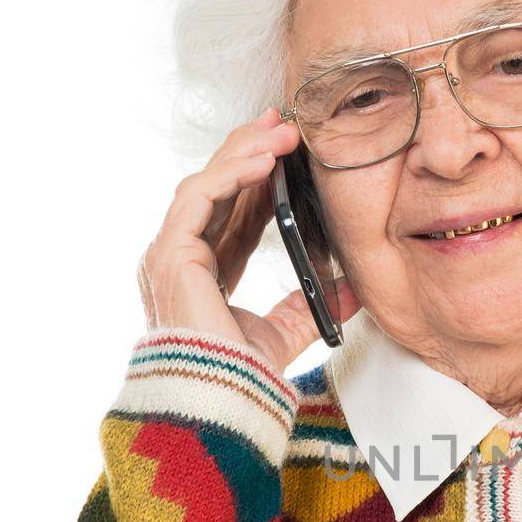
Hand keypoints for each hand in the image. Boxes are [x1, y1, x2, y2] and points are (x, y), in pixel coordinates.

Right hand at [136, 106, 360, 376]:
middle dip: (249, 147)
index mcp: (205, 270)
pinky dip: (229, 173)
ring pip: (205, 182)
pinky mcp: (170, 254)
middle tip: (284, 121)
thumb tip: (351, 290)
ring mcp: (170, 253)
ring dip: (244, 152)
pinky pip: (198, 197)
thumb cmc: (239, 374)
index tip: (287, 147)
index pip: (232, 208)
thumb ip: (310, 306)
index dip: (258, 174)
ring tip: (282, 133)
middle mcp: (182, 256)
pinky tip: (262, 159)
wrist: (219, 400)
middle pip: (216, 186)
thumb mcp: (286, 331)